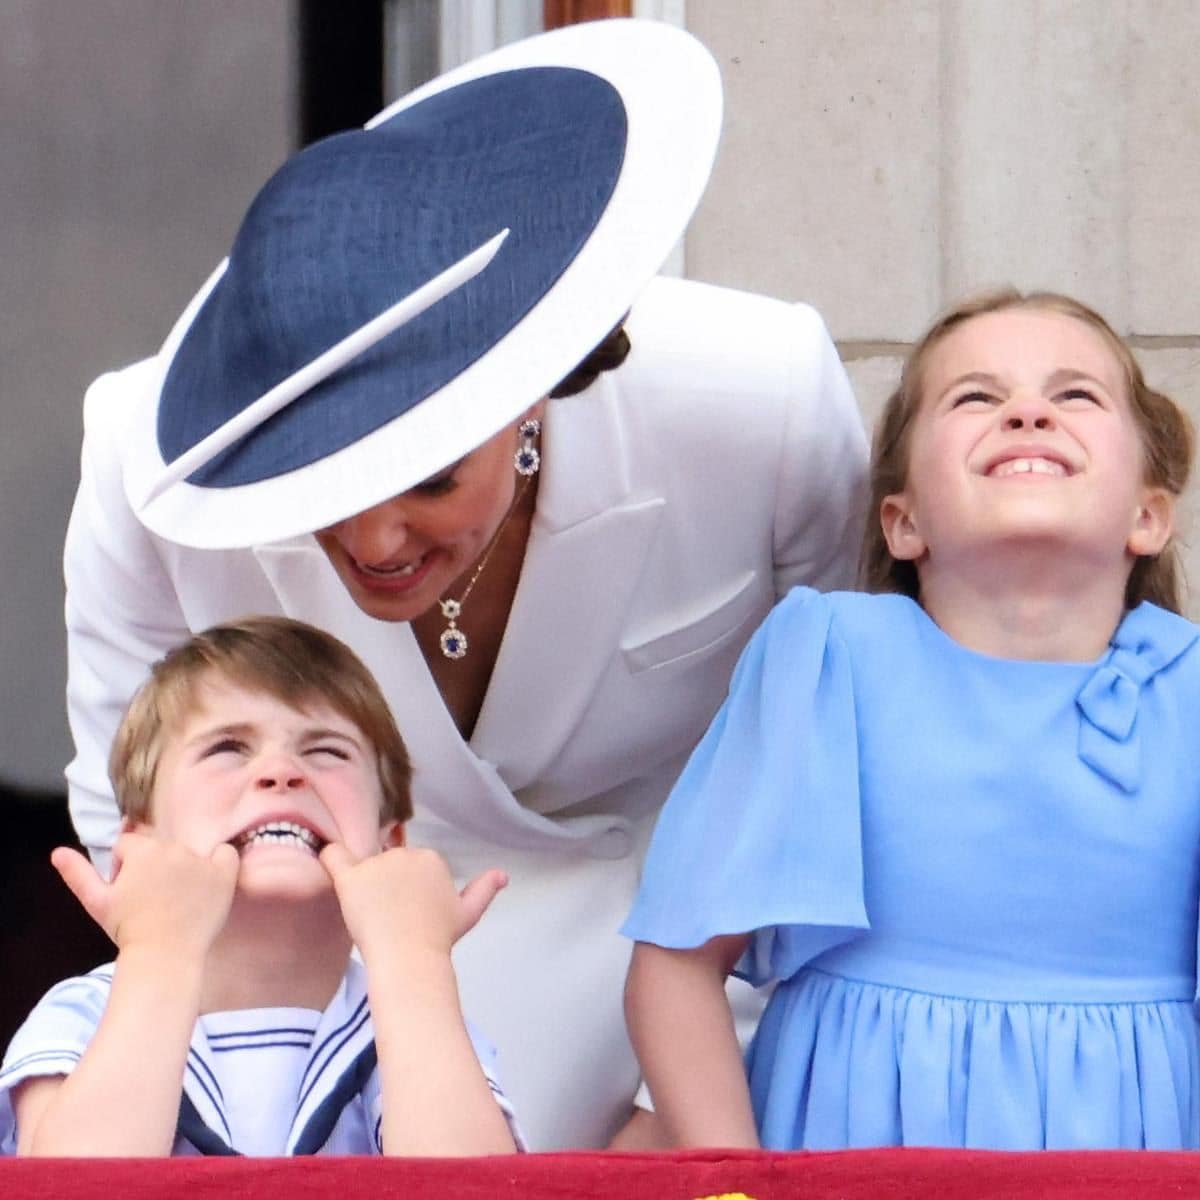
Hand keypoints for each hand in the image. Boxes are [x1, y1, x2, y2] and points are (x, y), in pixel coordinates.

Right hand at [52, 831, 239, 959]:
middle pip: (160, 847)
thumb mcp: (97, 902)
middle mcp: (174, 848)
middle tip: (153, 897)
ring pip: (189, 851)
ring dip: (182, 867)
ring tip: (177, 898)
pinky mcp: (224, 873)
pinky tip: (207, 884)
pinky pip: (225, 853)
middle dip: (153, 866)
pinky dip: (218, 862)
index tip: (129, 891)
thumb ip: (78, 874)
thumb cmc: (128, 930)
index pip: (130, 845)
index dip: (125, 867)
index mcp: (142, 851)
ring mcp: (201, 860)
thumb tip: (57, 852)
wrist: (164, 956)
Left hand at [320, 843, 506, 960]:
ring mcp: (377, 865)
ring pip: (364, 866)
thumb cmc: (439, 939)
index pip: (411, 864)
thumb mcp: (468, 914)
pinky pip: (333, 856)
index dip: (407, 886)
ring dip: (364, 884)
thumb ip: (484, 890)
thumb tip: (503, 874)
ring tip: (369, 916)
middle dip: (386, 883)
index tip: (407, 910)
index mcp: (431, 858)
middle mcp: (405, 854)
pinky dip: (328, 856)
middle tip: (388, 915)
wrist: (410, 959)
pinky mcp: (351, 879)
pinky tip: (326, 862)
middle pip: (387, 862)